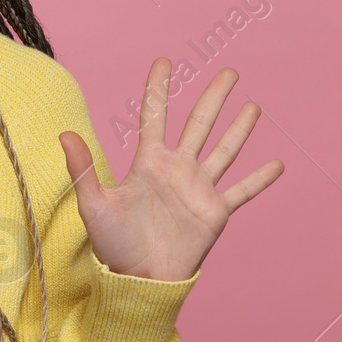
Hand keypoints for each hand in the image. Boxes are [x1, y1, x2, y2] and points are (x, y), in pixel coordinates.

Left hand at [58, 58, 284, 281]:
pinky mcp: (215, 212)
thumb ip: (82, 168)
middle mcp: (176, 169)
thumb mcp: (93, 204)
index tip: (164, 61)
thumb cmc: (113, 244)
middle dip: (214, 97)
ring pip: (224, 149)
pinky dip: (259, 179)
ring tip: (253, 105)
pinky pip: (242, 191)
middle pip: (199, 123)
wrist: (140, 279)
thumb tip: (64, 134)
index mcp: (148, 162)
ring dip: (239, 128)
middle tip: (229, 71)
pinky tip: (277, 164)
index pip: (155, 115)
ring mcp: (198, 189)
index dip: (159, 88)